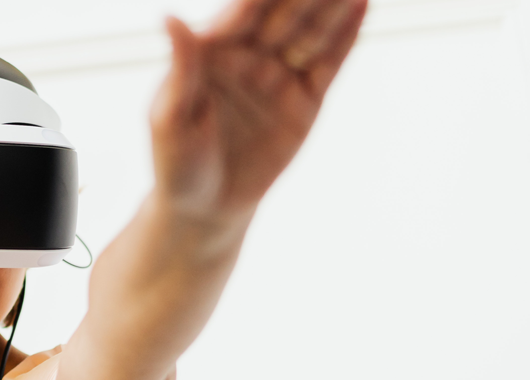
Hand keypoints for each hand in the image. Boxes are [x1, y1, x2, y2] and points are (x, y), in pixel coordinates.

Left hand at [150, 0, 367, 221]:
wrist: (207, 208)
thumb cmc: (177, 164)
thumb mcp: (170, 118)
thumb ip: (181, 66)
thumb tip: (168, 18)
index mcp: (212, 52)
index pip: (244, 9)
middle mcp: (248, 55)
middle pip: (284, 11)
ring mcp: (279, 75)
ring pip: (311, 31)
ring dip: (332, 2)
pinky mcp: (305, 100)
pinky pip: (329, 63)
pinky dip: (347, 35)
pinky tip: (362, 4)